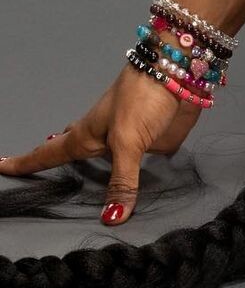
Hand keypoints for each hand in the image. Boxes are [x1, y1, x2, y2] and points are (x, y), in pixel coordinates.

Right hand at [0, 63, 202, 225]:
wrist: (184, 68)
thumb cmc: (142, 97)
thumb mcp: (127, 142)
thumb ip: (122, 181)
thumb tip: (112, 219)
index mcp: (86, 135)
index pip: (47, 154)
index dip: (24, 162)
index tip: (0, 165)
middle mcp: (105, 138)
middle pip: (75, 153)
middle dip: (57, 160)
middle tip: (37, 170)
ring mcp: (131, 139)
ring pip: (109, 161)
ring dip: (98, 171)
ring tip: (81, 182)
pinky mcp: (158, 142)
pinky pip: (144, 167)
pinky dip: (139, 178)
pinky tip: (139, 188)